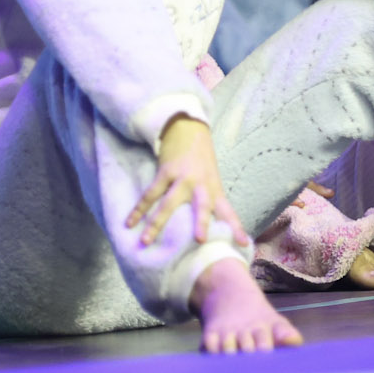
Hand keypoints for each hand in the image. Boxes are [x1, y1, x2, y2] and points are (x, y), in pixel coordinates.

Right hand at [125, 115, 249, 248]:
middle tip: (199, 240)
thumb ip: (211, 201)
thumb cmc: (201, 161)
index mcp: (215, 189)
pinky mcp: (165, 172)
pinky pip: (149, 194)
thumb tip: (212, 229)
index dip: (236, 228)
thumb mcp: (212, 180)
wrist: (187, 129)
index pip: (228, 212)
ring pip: (167, 204)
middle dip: (201, 222)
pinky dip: (138, 209)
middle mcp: (200, 185)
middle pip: (202, 206)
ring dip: (155, 224)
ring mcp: (182, 178)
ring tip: (145, 241)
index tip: (244, 244)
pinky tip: (129, 222)